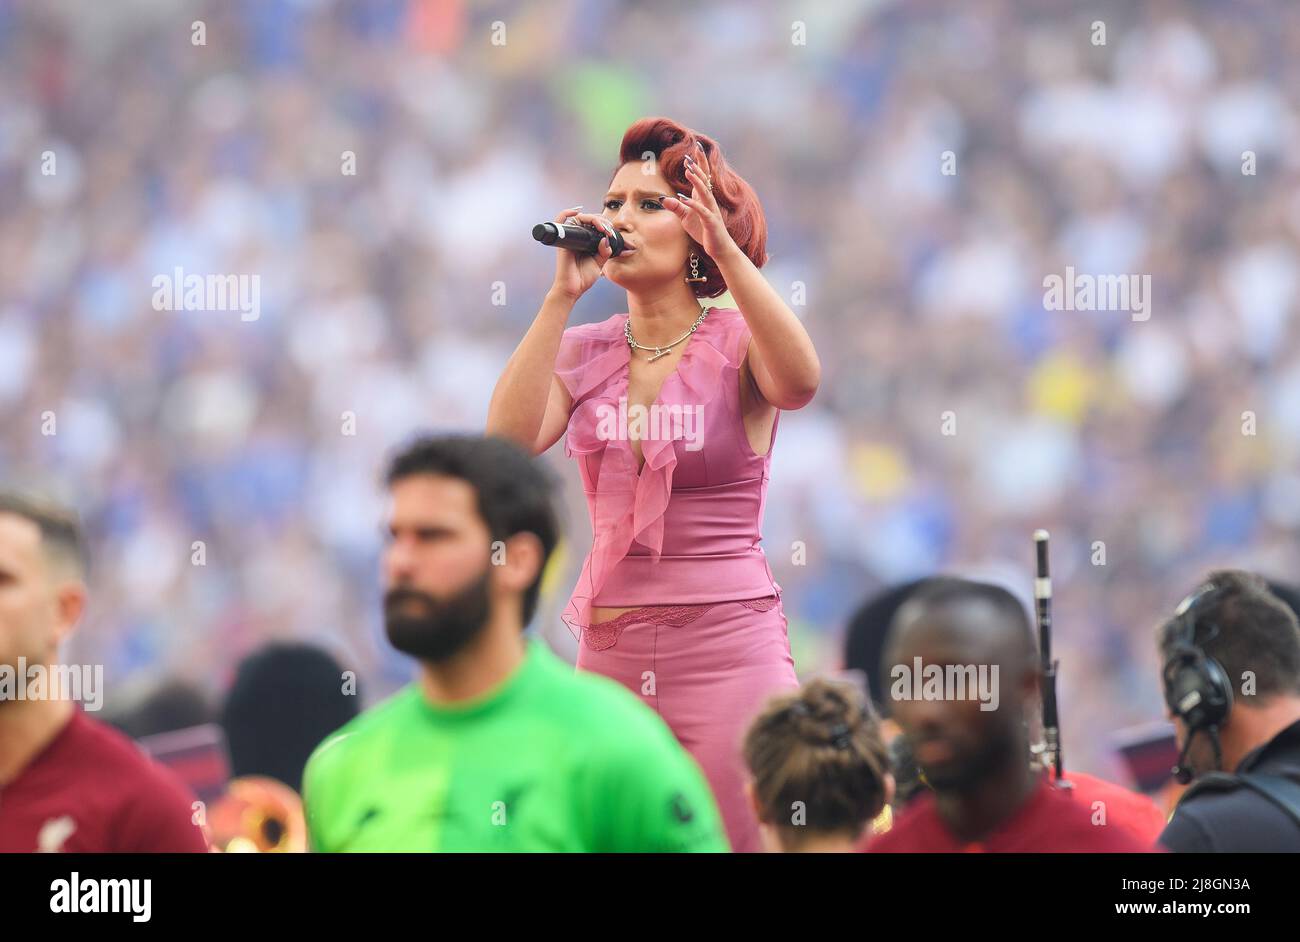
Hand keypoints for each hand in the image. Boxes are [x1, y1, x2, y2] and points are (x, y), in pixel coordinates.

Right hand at [549, 206, 616, 300]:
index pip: (595, 225)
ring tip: (602, 228)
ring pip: (580, 218)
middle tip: (609, 231)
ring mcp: (570, 238)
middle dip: (602, 222)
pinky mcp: (563, 241)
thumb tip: (605, 238)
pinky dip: (566, 213)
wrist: (573, 289)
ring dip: (593, 219)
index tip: (612, 233)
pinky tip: (577, 211)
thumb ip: (604, 251)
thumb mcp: (599, 263)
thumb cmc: (583, 278)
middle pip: (589, 220)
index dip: (605, 225)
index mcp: (586, 242)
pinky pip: (560, 221)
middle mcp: (577, 238)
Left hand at [661, 141, 736, 261]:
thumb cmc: (704, 232)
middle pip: (705, 180)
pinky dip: (693, 205)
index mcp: (704, 199)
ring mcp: (711, 211)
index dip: (699, 163)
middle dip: (699, 166)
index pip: (702, 177)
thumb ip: (677, 207)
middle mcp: (709, 202)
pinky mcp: (711, 222)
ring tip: (688, 170)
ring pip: (704, 193)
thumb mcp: (686, 218)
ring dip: (697, 181)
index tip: (693, 150)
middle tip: (693, 152)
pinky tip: (684, 199)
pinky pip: (702, 212)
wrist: (719, 248)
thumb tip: (663, 198)